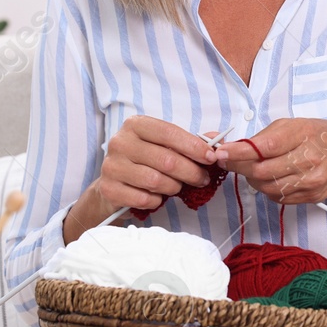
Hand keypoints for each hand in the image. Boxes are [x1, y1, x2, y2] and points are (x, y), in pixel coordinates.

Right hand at [66, 116, 219, 241]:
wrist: (113, 184)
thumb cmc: (144, 162)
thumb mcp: (162, 146)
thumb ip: (186, 144)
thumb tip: (218, 145)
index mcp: (135, 125)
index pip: (170, 133)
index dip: (194, 147)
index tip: (211, 157)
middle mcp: (120, 142)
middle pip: (166, 160)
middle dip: (191, 172)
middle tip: (202, 179)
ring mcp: (112, 166)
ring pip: (156, 181)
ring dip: (174, 187)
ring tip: (177, 187)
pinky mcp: (109, 189)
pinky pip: (144, 199)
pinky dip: (156, 201)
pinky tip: (156, 197)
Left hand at [210, 118, 326, 205]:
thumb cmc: (321, 137)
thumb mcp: (295, 125)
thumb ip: (265, 136)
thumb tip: (233, 146)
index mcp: (302, 134)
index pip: (264, 147)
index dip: (238, 152)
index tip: (221, 152)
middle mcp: (308, 159)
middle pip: (261, 171)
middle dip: (239, 167)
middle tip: (229, 161)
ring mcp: (310, 180)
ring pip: (266, 187)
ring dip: (252, 179)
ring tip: (252, 168)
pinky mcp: (309, 196)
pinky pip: (277, 197)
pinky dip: (267, 188)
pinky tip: (270, 177)